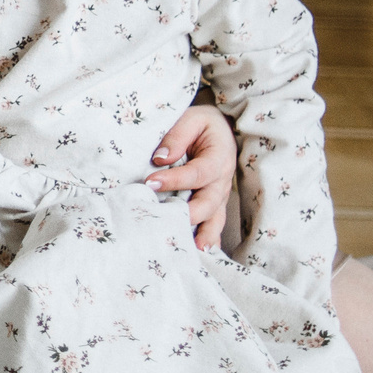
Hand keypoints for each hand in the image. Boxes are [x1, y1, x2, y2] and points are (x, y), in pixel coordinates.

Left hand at [149, 103, 235, 248]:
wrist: (220, 129)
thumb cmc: (203, 124)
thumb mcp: (193, 119)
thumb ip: (177, 135)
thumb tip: (160, 158)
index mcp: (218, 157)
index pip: (197, 173)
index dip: (175, 180)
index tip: (150, 183)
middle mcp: (222, 180)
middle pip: (209, 202)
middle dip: (189, 214)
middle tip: (165, 221)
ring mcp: (219, 195)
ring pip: (215, 219)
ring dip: (204, 235)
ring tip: (193, 250)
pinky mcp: (214, 204)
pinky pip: (214, 224)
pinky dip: (209, 239)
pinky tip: (200, 253)